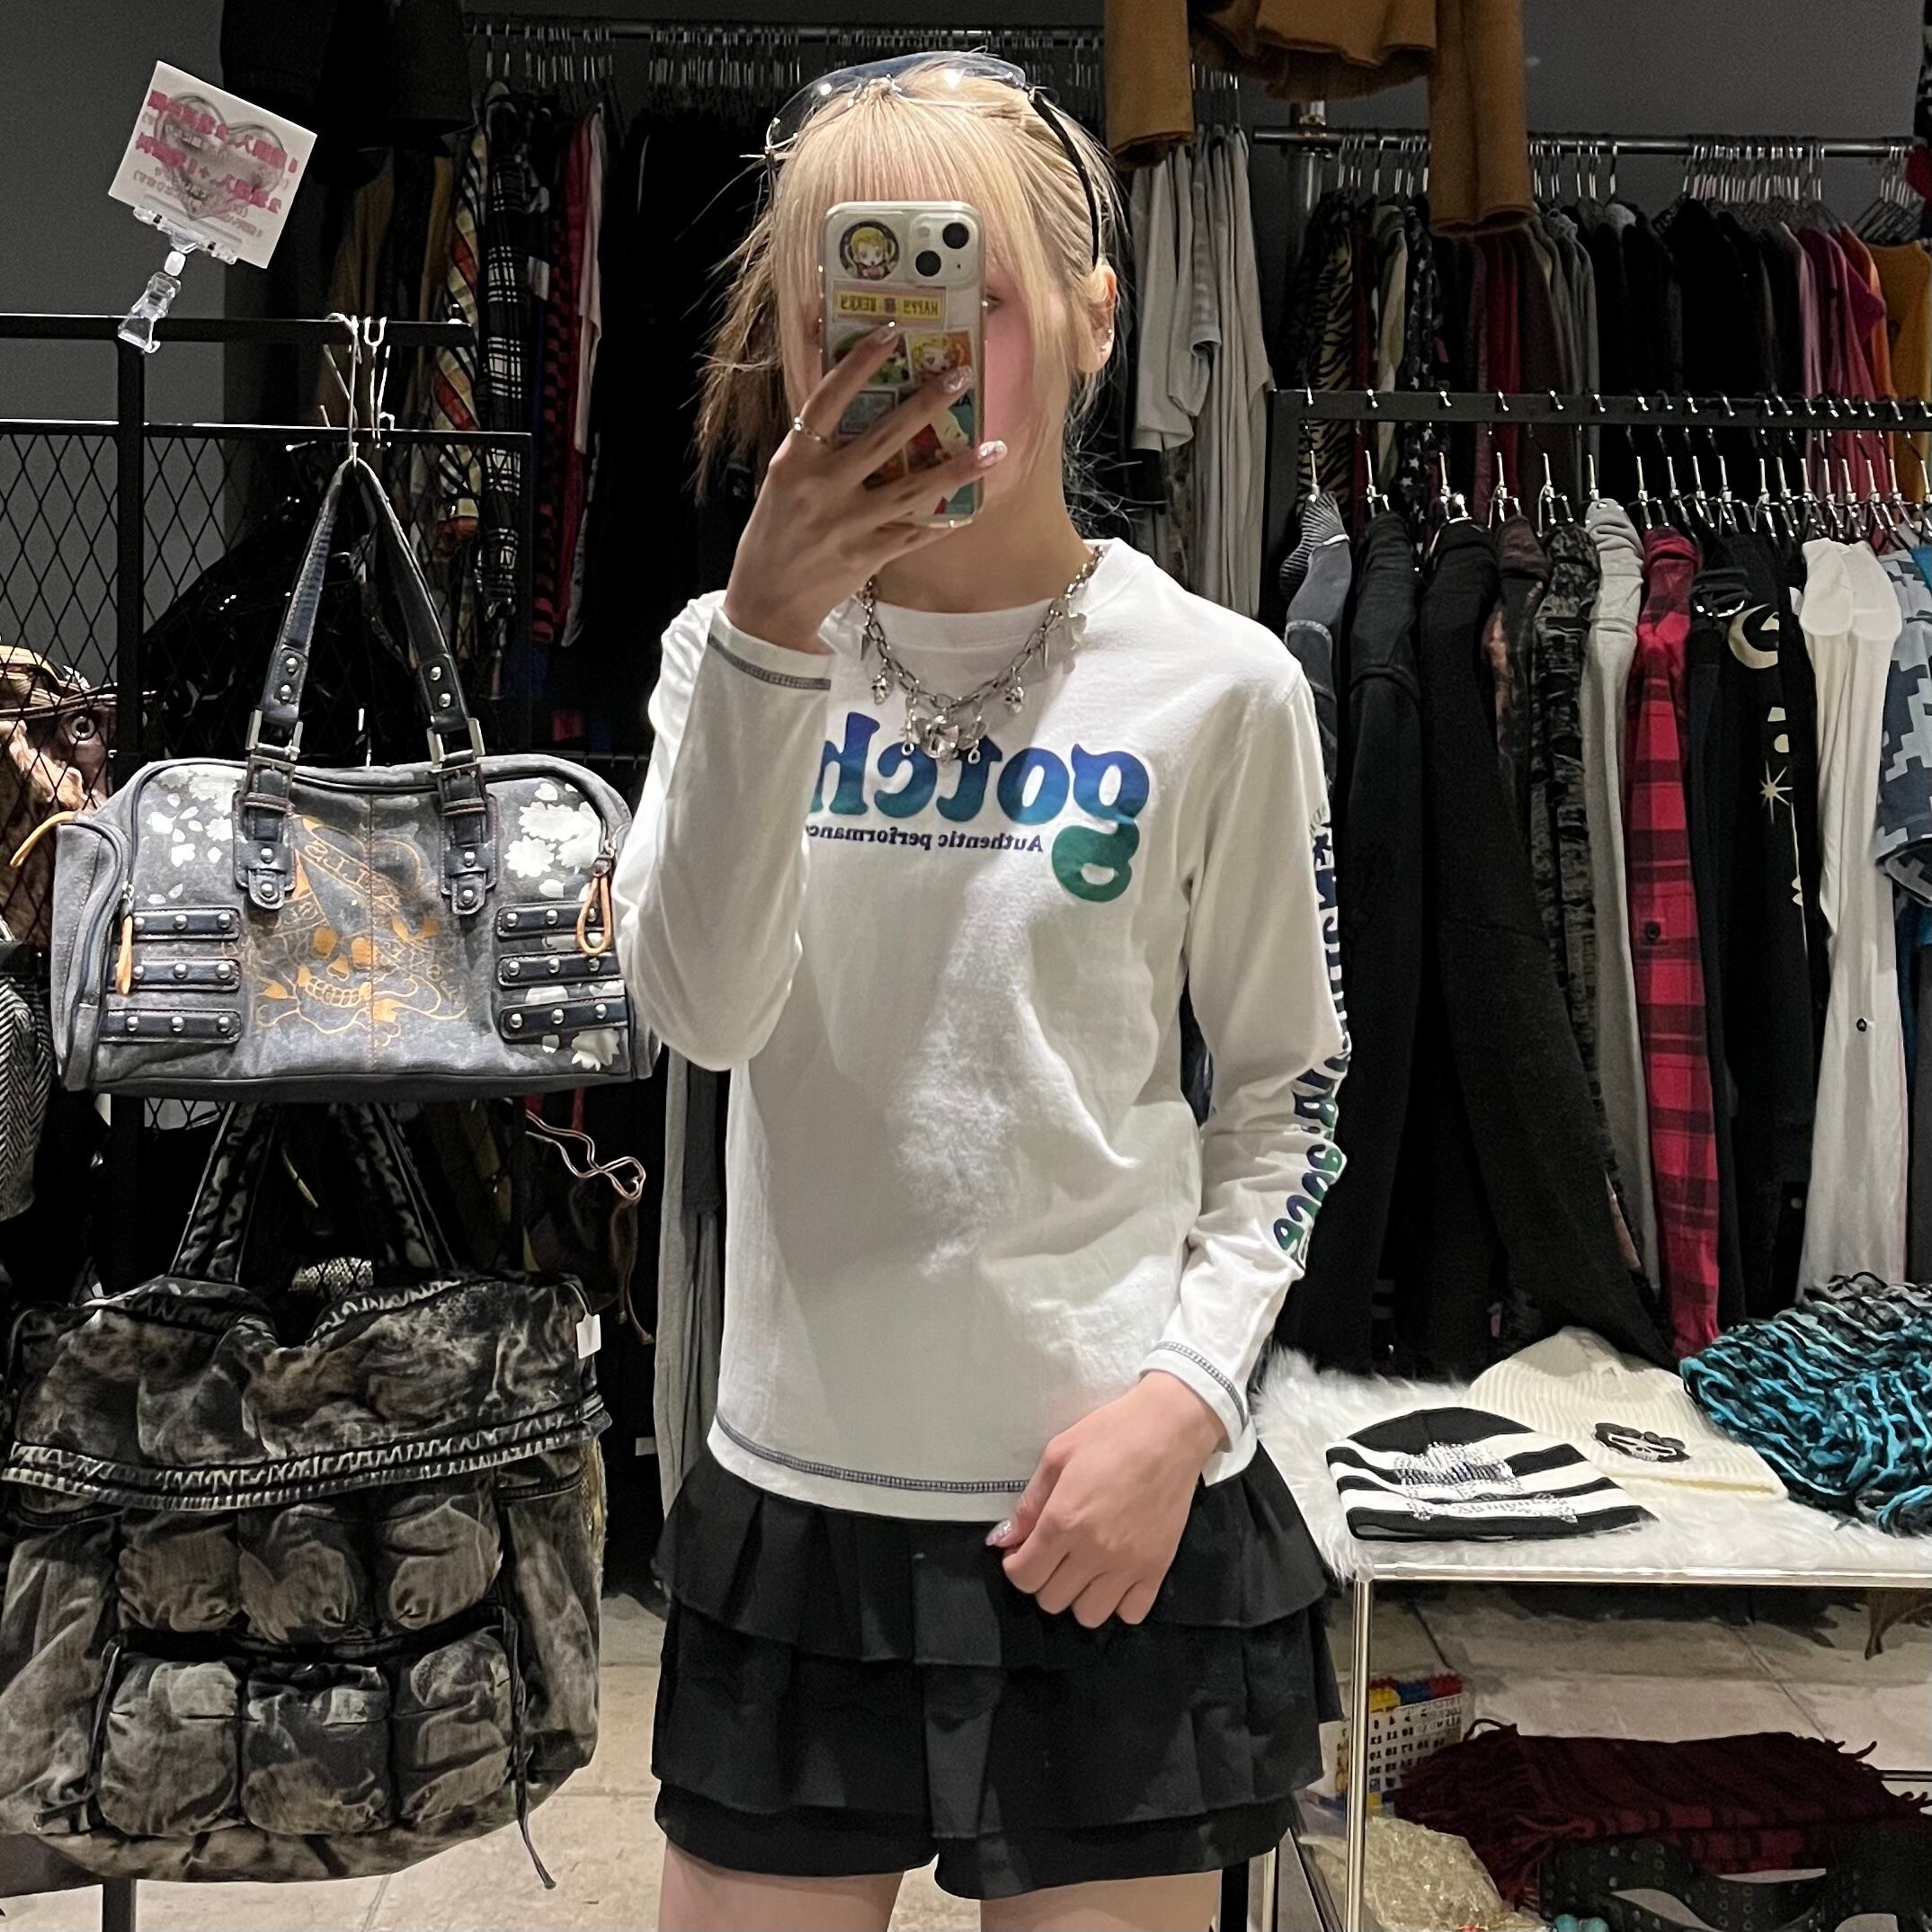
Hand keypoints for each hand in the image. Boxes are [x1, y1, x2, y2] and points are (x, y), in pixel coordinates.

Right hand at [721, 323, 1006, 654]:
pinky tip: (973, 505)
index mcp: (794, 461)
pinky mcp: (866, 556)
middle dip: (926, 404)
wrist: (766, 601)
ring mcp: (847, 524)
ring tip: (994, 447)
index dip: (860, 363)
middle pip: (883, 438)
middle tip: (961, 377)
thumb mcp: (782, 480)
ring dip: (957, 467)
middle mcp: (821, 488)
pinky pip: (914, 532)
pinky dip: (944, 519)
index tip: (891, 334)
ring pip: (912, 489)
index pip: (828, 398)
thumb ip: (816, 446)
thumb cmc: (774, 533)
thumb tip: (855, 402)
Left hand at [990, 1373, 1226, 1628]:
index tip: (1022, 1551)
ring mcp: (1128, 1565)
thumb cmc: (1112, 1434)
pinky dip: (1118, 1602)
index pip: (1023, 1576)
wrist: (1171, 1431)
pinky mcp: (1157, 1569)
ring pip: (1088, 1615)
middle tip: (1052, 1554)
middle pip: (1051, 1600)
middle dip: (1043, 1579)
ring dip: (1078, 1596)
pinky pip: (1130, 1614)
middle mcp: (1094, 1551)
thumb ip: (1029, 1504)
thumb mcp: (1058, 1455)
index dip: (1015, 1566)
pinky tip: (1114, 1576)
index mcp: (1064, 1520)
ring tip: (1083, 1568)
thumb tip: (1003, 1540)